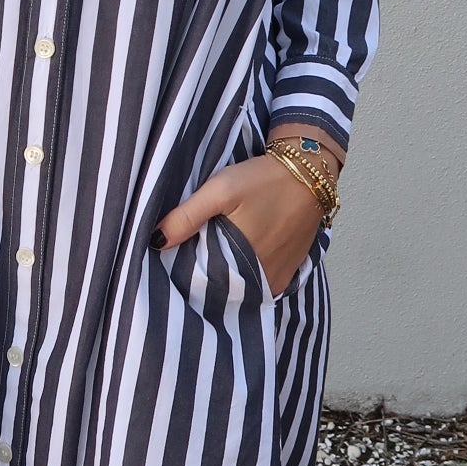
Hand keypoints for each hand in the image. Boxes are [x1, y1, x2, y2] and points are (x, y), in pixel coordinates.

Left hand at [154, 145, 337, 297]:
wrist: (310, 174)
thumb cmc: (264, 180)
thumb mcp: (221, 190)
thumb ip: (187, 216)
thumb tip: (155, 241)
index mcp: (241, 263)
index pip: (203, 285)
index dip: (186, 277)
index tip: (173, 265)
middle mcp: (261, 279)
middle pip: (224, 291)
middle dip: (205, 280)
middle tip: (189, 261)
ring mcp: (277, 280)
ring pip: (242, 290)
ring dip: (227, 280)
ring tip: (211, 260)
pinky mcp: (288, 274)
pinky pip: (260, 286)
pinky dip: (246, 278)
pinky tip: (235, 261)